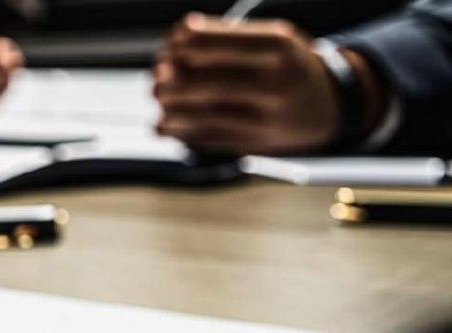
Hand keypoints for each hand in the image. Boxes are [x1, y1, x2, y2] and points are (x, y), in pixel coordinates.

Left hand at [153, 14, 369, 154]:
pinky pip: (209, 139)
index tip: (171, 44)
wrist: (329, 104)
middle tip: (155, 79)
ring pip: (205, 116)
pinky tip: (163, 124)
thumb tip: (177, 36)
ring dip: (170, 110)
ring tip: (158, 99)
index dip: (185, 45)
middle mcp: (277, 84)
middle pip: (209, 84)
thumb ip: (226, 36)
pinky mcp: (256, 144)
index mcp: (280, 47)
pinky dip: (179, 132)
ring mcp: (268, 118)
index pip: (221, 44)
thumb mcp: (271, 38)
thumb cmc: (288, 63)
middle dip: (171, 82)